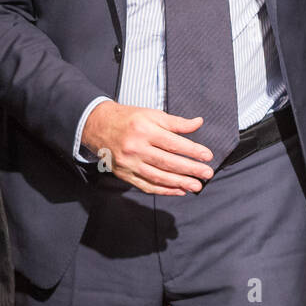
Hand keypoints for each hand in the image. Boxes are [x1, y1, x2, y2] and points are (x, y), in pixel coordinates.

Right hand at [81, 100, 213, 194]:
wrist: (98, 126)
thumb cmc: (128, 119)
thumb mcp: (151, 114)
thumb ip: (176, 122)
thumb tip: (198, 123)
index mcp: (144, 129)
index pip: (173, 143)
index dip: (192, 150)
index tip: (208, 156)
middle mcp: (136, 147)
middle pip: (168, 162)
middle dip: (190, 169)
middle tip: (207, 173)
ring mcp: (129, 163)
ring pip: (158, 177)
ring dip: (180, 183)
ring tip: (196, 186)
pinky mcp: (125, 175)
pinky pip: (147, 186)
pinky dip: (164, 190)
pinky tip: (178, 190)